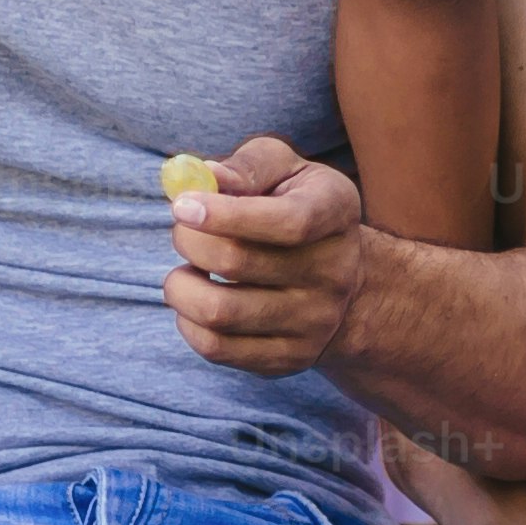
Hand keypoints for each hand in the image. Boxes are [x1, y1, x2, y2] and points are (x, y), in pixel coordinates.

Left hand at [167, 134, 370, 374]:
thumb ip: (248, 167)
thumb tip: (204, 178)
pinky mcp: (290, 358)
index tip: (182, 206)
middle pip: (239, 262)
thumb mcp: (286, 170)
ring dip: (180, 287)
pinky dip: (188, 323)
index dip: (228, 215)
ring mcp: (314, 321)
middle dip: (189, 241)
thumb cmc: (297, 207)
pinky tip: (195, 301)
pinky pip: (218, 348)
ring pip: (220, 312)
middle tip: (182, 229)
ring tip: (185, 270)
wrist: (345, 280)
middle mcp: (333, 271)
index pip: (289, 221)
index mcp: (335, 211)